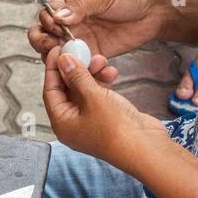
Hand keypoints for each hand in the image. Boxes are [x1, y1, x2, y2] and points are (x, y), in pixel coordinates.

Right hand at [29, 0, 166, 72]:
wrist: (155, 10)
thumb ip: (80, 6)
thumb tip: (58, 18)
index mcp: (70, 1)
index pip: (47, 14)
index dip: (47, 23)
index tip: (57, 27)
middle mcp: (71, 21)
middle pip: (44, 35)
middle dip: (43, 43)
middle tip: (54, 48)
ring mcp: (81, 38)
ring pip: (58, 53)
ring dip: (60, 59)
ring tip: (72, 60)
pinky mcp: (94, 53)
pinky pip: (80, 64)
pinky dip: (82, 68)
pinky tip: (96, 65)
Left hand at [43, 46, 169, 167]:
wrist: (147, 148)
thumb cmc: (116, 129)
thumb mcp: (92, 97)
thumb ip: (76, 77)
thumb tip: (63, 61)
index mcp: (62, 123)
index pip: (50, 91)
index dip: (53, 68)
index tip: (57, 49)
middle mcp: (73, 123)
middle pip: (67, 89)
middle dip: (76, 68)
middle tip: (82, 50)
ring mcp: (91, 120)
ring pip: (85, 90)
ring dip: (92, 73)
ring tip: (102, 60)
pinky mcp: (107, 117)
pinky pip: (99, 95)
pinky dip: (103, 83)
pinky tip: (111, 72)